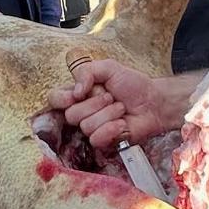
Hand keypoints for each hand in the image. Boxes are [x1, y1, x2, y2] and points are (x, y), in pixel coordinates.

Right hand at [50, 59, 176, 150]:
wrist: (153, 101)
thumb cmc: (133, 84)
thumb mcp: (109, 68)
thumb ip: (87, 71)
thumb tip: (75, 92)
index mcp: (79, 93)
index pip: (54, 98)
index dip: (62, 98)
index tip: (79, 94)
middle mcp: (82, 111)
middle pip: (71, 114)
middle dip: (95, 103)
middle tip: (111, 97)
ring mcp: (92, 127)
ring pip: (85, 126)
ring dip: (108, 114)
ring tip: (120, 108)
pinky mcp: (104, 141)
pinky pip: (96, 139)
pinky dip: (111, 128)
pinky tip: (122, 123)